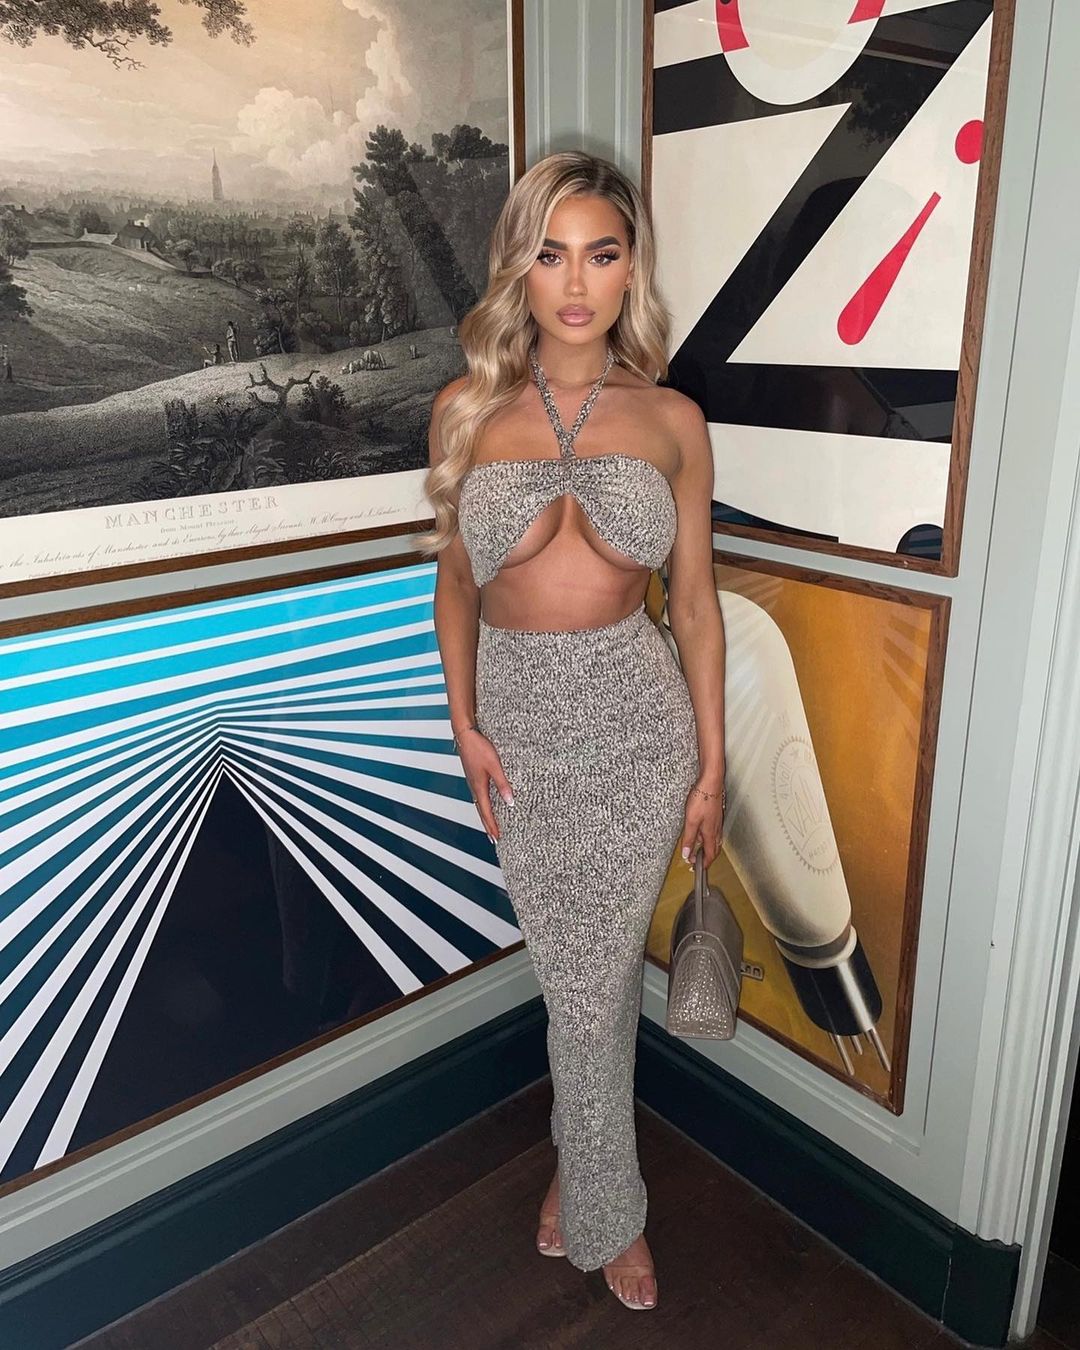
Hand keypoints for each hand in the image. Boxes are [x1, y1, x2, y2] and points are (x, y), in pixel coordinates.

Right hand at [455, 728, 513, 843]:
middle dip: (488, 826)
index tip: (497, 838)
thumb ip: (503, 784)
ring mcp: (473, 781)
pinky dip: (483, 805)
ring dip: (485, 816)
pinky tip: (487, 803)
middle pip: (481, 811)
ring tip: (491, 825)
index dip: (492, 826)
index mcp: (478, 787)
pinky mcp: (474, 775)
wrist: (465, 734)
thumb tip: (510, 801)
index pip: (486, 812)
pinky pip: (479, 795)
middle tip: (494, 839)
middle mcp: (474, 787)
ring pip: (479, 804)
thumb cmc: (478, 747)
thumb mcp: (495, 766)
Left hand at [679, 781, 724, 868]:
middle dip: (706, 857)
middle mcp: (716, 829)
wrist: (711, 783)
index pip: (710, 854)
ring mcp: (717, 822)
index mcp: (711, 834)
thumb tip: (687, 854)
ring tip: (697, 849)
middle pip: (714, 849)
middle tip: (697, 861)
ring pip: (714, 840)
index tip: (698, 869)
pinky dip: (707, 836)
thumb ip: (689, 838)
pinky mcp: (715, 815)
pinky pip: (713, 831)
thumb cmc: (702, 800)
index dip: (704, 864)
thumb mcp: (691, 821)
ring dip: (706, 847)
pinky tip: (700, 831)